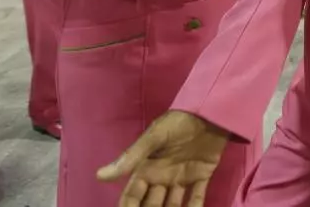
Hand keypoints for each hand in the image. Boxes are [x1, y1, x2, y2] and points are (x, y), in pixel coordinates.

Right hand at [96, 110, 229, 206]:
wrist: (209, 112)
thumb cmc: (178, 122)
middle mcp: (161, 177)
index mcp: (146, 169)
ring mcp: (181, 178)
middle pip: (151, 205)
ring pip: (172, 205)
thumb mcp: (154, 136)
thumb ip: (131, 156)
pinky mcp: (200, 176)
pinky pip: (196, 197)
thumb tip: (100, 175)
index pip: (132, 196)